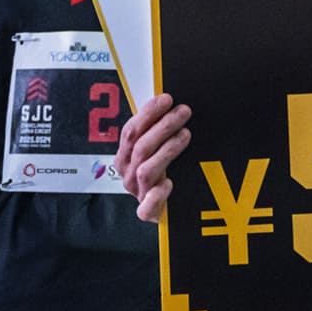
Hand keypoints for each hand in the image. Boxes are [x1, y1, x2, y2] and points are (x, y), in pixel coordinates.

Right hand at [115, 91, 191, 221]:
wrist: (166, 206)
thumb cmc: (162, 171)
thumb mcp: (156, 148)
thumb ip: (157, 130)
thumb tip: (170, 103)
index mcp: (125, 156)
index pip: (131, 131)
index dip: (148, 113)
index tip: (166, 99)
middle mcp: (128, 174)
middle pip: (140, 147)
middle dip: (162, 126)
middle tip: (182, 112)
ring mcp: (138, 192)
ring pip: (146, 169)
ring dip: (167, 149)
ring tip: (185, 135)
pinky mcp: (148, 211)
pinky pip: (146, 207)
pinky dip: (157, 195)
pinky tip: (169, 183)